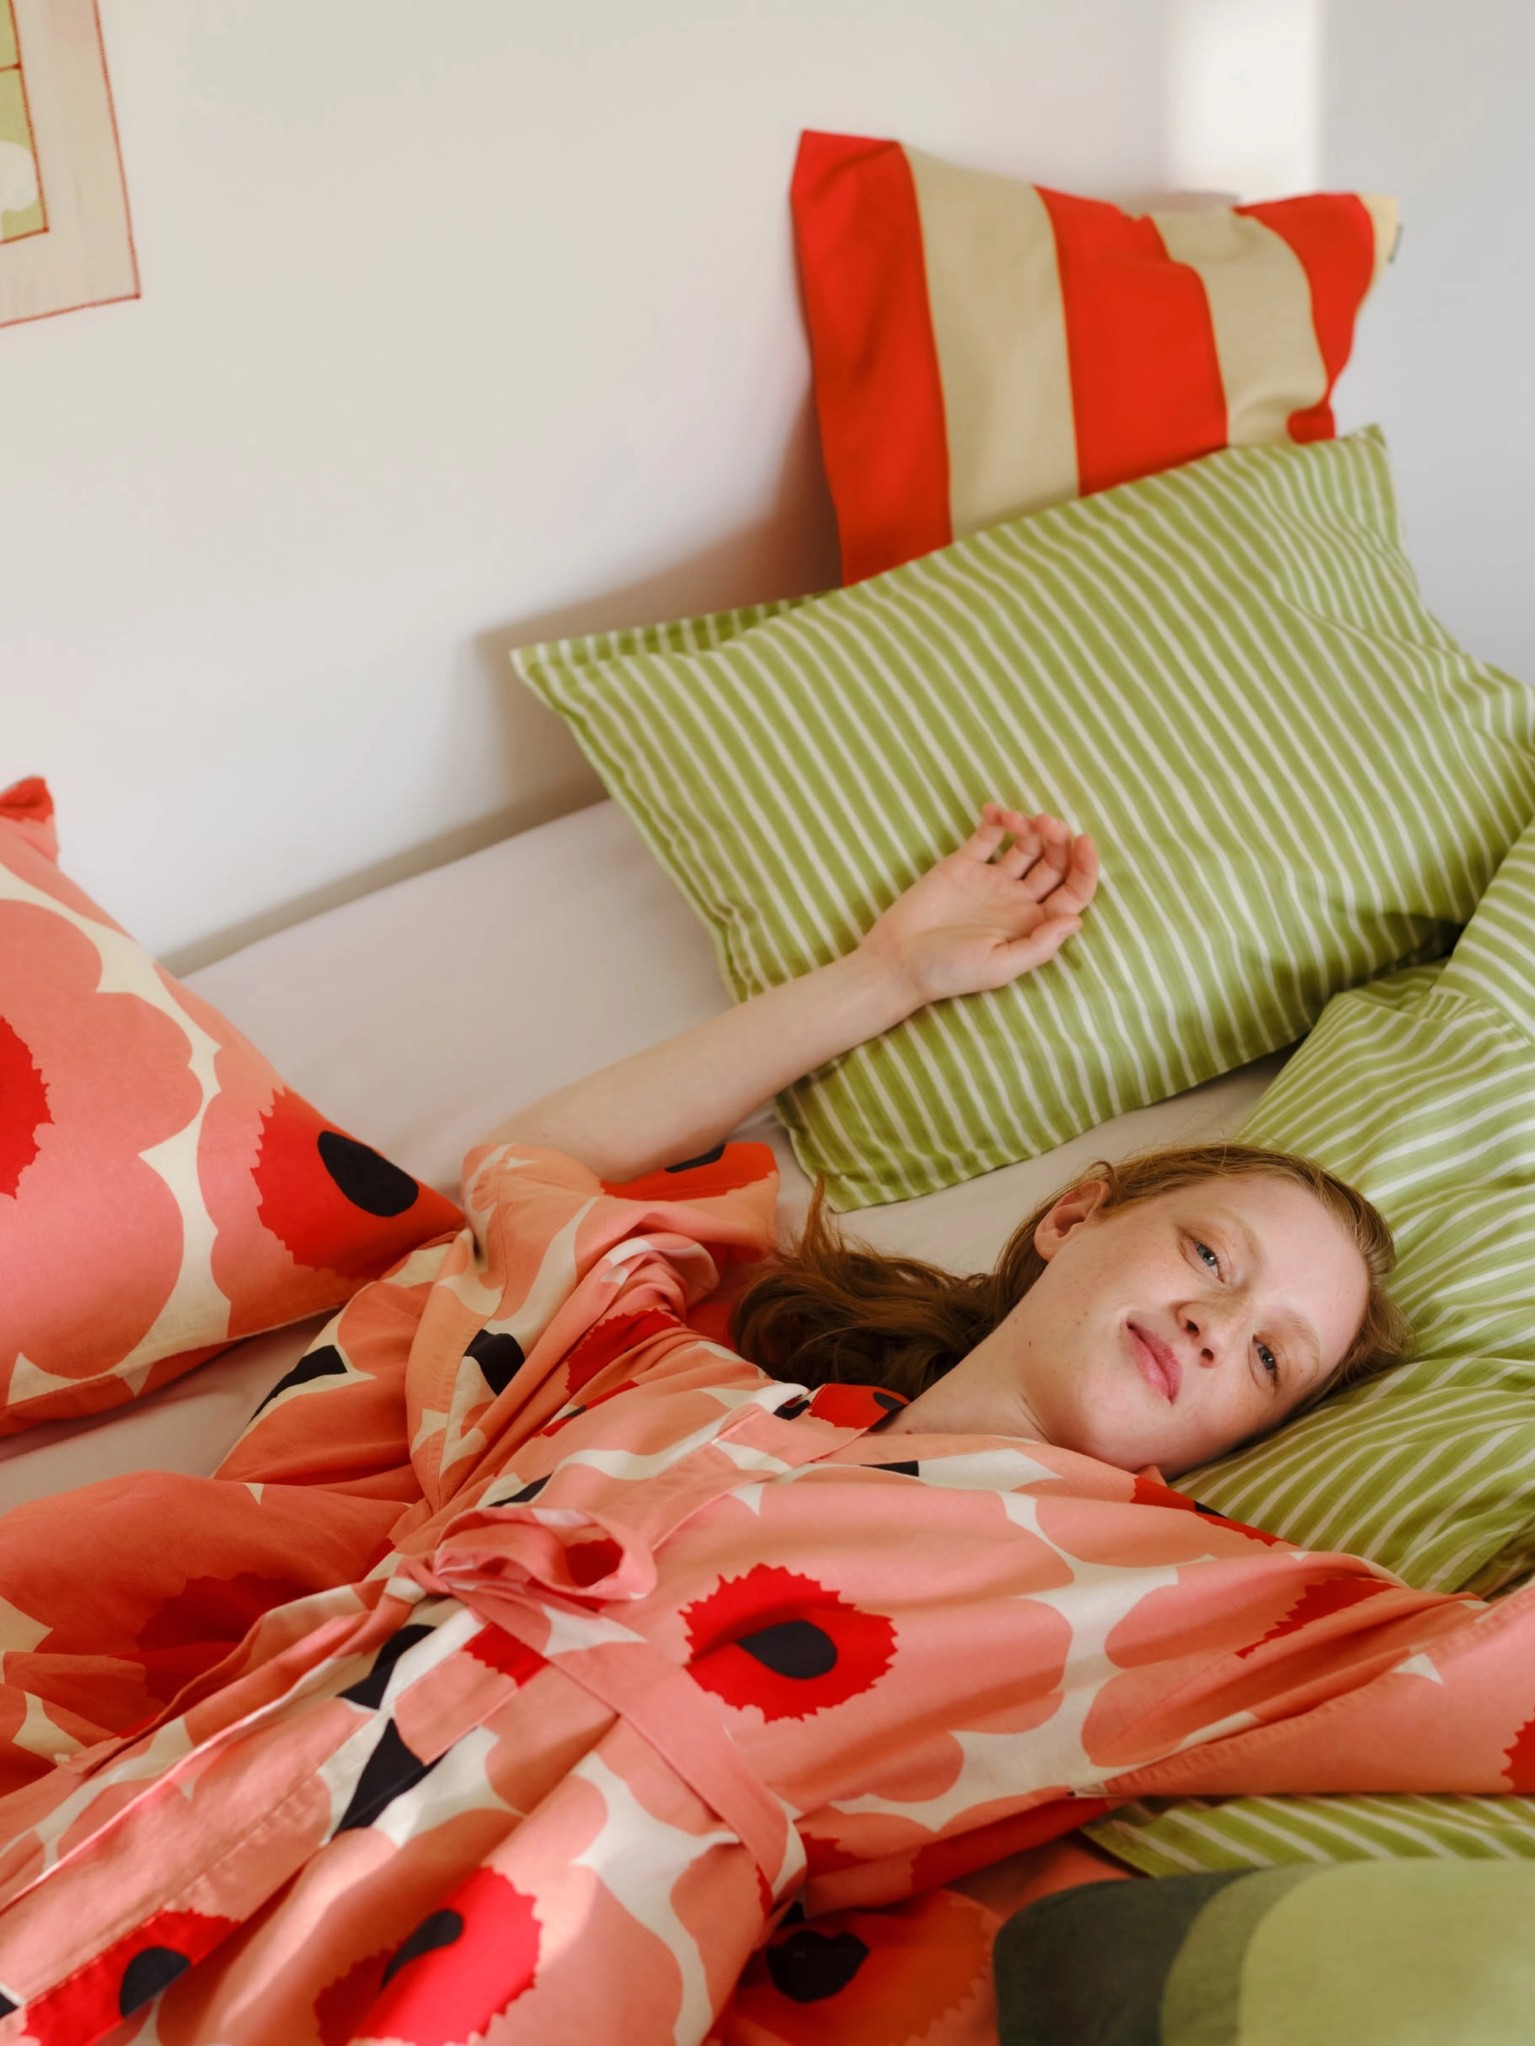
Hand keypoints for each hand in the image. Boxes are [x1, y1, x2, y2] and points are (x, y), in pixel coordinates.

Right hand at [857, 803, 1098, 1009]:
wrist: (896, 960)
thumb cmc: (948, 972)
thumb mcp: (998, 967)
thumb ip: (1039, 946)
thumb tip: (1077, 920)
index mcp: (1033, 926)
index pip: (1073, 892)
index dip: (1085, 867)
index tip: (1083, 841)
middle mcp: (1019, 901)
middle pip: (1053, 863)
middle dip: (1057, 840)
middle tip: (1045, 824)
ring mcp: (992, 881)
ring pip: (1026, 845)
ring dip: (1030, 827)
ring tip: (1018, 819)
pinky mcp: (964, 865)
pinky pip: (987, 836)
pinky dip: (996, 820)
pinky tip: (995, 812)